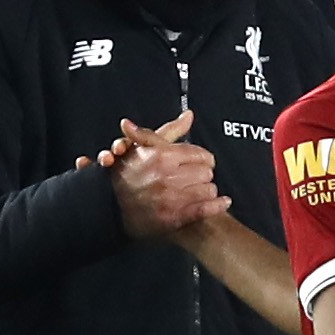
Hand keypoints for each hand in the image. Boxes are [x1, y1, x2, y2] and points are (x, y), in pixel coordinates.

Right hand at [77, 111, 230, 239]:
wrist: (111, 208)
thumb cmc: (128, 174)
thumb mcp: (146, 146)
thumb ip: (171, 130)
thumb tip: (189, 115)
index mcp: (163, 157)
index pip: (201, 155)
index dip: (203, 158)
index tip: (200, 162)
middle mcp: (167, 177)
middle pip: (207, 173)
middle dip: (203, 175)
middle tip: (196, 177)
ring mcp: (171, 199)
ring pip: (208, 190)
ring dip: (207, 191)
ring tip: (198, 191)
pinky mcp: (173, 218)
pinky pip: (204, 210)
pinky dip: (217, 206)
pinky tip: (223, 202)